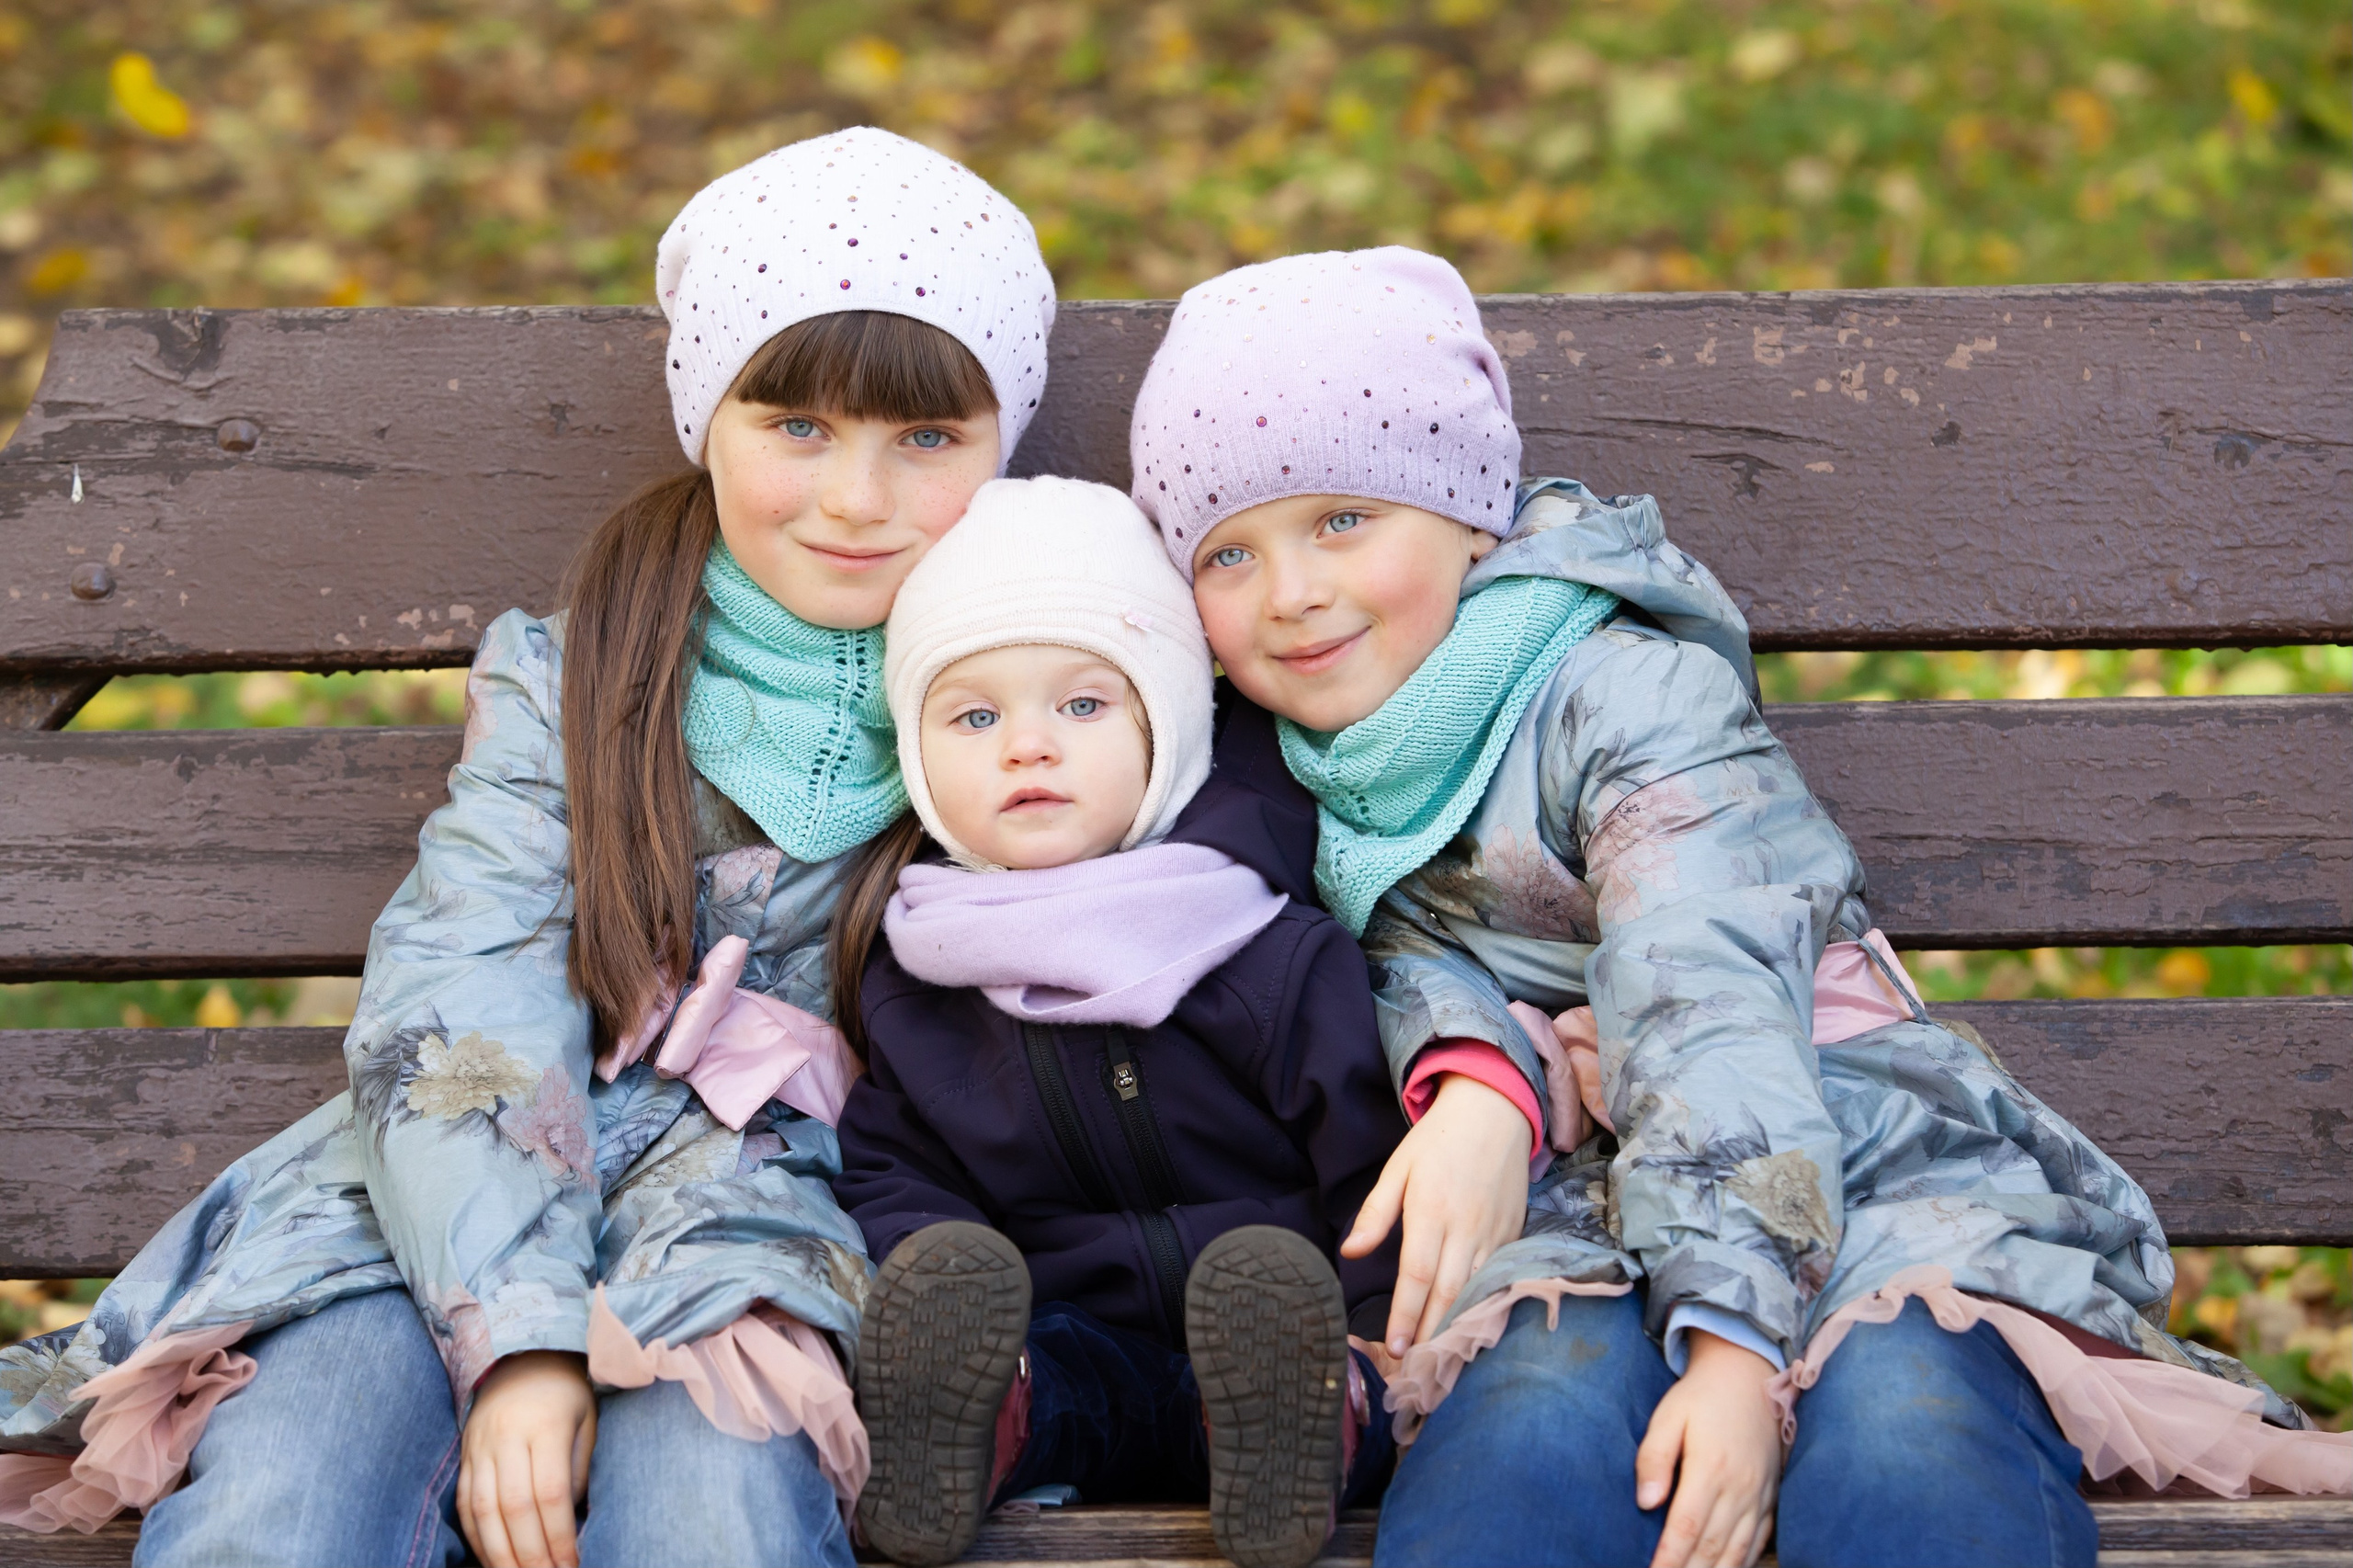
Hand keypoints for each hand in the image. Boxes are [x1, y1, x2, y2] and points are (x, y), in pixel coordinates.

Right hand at [459, 1350, 596, 1567]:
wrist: (522, 1358)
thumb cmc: (567, 1395)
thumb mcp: (588, 1422)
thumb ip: (578, 1472)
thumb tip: (570, 1527)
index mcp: (546, 1425)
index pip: (550, 1492)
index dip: (559, 1535)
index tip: (572, 1564)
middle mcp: (507, 1436)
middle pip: (514, 1507)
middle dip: (530, 1554)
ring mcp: (480, 1447)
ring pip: (482, 1510)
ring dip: (499, 1554)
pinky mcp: (464, 1456)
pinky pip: (464, 1504)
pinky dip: (477, 1538)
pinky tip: (493, 1559)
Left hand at [1340, 1073, 1530, 1356]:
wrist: (1495, 1112)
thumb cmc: (1438, 1141)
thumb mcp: (1399, 1168)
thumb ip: (1376, 1213)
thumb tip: (1350, 1253)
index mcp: (1432, 1211)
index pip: (1416, 1276)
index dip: (1405, 1315)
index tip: (1395, 1348)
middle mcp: (1467, 1228)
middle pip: (1449, 1293)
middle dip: (1431, 1334)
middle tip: (1416, 1370)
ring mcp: (1495, 1233)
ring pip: (1477, 1291)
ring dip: (1459, 1328)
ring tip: (1441, 1360)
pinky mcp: (1514, 1234)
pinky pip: (1500, 1278)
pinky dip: (1486, 1306)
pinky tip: (1473, 1328)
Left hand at [1637, 1330, 1780, 1567]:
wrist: (1749, 1376)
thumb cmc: (1701, 1397)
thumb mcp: (1669, 1416)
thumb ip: (1655, 1458)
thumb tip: (1646, 1502)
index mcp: (1711, 1468)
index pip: (1687, 1527)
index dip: (1669, 1558)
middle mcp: (1741, 1488)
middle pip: (1713, 1548)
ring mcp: (1760, 1496)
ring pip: (1738, 1551)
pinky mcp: (1772, 1497)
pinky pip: (1760, 1542)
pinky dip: (1743, 1563)